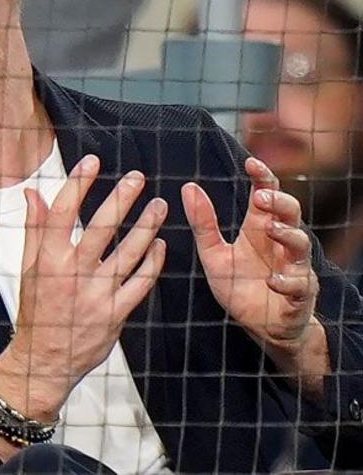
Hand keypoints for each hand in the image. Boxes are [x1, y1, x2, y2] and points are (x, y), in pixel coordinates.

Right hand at [0, 154, 167, 420]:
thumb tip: (32, 194)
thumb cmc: (36, 310)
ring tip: (159, 206)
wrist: (44, 360)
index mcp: (48, 259)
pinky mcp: (115, 314)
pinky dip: (153, 263)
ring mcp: (96, 294)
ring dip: (146, 227)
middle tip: (138, 178)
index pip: (62, 213)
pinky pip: (140, 283)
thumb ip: (34, 229)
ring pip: (128, 253)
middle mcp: (72, 273)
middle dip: (122, 199)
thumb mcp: (28, 268)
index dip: (78, 184)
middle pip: (101, 228)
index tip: (93, 162)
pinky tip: (161, 245)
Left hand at [181, 157, 318, 350]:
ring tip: (270, 228)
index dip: (264, 178)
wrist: (260, 327)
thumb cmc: (240, 286)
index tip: (251, 162)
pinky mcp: (298, 296)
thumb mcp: (214, 255)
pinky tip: (273, 280)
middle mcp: (281, 245)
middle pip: (291, 213)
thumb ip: (203, 224)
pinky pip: (299, 286)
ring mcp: (294, 269)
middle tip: (262, 196)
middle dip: (280, 202)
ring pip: (302, 245)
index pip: (268, 196)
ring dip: (288, 234)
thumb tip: (187, 187)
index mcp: (260, 230)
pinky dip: (287, 281)